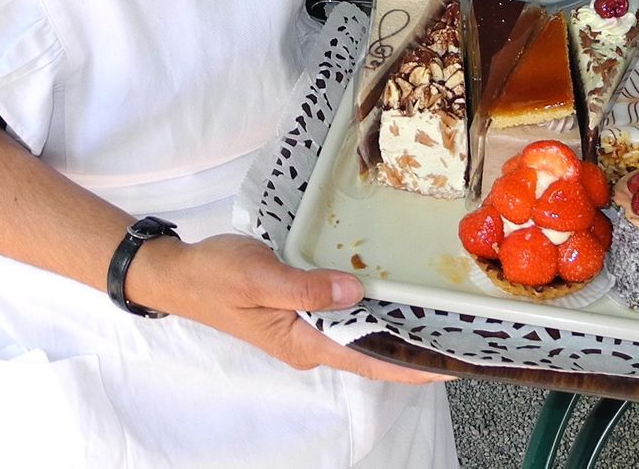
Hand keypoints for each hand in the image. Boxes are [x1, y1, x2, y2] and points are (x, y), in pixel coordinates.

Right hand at [131, 234, 451, 384]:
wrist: (179, 273)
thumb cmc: (216, 275)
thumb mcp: (257, 277)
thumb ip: (304, 288)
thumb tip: (355, 293)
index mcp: (303, 342)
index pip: (368, 360)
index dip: (411, 364)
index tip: (451, 364)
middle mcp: (310, 343)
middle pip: (371, 352)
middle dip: (413, 348)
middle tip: (459, 332)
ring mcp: (305, 331)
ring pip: (360, 335)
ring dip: (395, 329)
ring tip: (438, 316)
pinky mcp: (299, 313)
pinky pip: (345, 318)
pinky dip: (372, 311)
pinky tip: (391, 295)